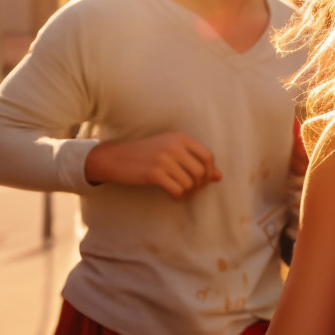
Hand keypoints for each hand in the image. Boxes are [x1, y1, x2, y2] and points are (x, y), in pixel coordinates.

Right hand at [84, 131, 222, 199]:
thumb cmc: (146, 154)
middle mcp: (175, 146)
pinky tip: (171, 195)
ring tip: (179, 191)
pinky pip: (178, 190)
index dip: (209, 171)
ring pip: (190, 183)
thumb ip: (195, 161)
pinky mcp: (155, 174)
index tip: (201, 179)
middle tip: (189, 189)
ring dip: (187, 192)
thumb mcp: (171, 151)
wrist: (115, 157)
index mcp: (180, 137)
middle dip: (199, 185)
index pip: (208, 156)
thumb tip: (219, 176)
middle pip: (201, 172)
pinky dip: (177, 196)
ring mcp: (165, 160)